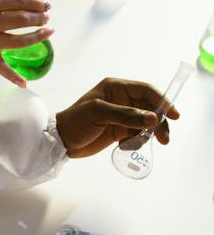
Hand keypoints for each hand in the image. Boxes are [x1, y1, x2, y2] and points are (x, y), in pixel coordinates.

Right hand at [0, 0, 53, 86]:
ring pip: (17, 41)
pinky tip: (24, 84)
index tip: (45, 4)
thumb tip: (27, 0)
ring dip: (35, 37)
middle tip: (46, 17)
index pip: (18, 2)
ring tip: (48, 31)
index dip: (35, 2)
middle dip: (37, 18)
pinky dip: (12, 76)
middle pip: (20, 20)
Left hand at [55, 77, 179, 157]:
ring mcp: (121, 116)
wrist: (60, 141)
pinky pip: (137, 134)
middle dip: (159, 122)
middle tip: (164, 139)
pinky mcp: (119, 130)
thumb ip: (126, 115)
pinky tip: (125, 146)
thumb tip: (152, 119)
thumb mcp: (99, 114)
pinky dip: (137, 141)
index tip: (173, 115)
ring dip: (149, 134)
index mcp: (116, 88)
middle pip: (150, 108)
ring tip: (140, 144)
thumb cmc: (76, 121)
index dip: (162, 101)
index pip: (146, 91)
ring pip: (145, 123)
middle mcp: (121, 100)